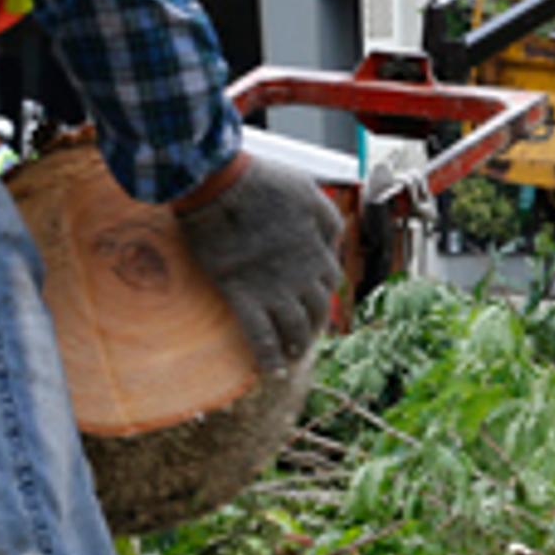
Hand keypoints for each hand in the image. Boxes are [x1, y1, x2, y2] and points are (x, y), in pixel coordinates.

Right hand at [177, 151, 343, 371]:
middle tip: (306, 334)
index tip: (317, 299)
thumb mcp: (310, 192)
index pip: (331, 283)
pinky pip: (260, 336)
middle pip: (318, 312)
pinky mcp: (242, 295)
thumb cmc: (264, 182)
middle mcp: (301, 276)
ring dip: (297, 346)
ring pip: (294, 329)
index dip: (326, 293)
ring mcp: (273, 289)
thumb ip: (326, 219)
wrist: (221, 186)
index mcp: (317, 251)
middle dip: (315, 325)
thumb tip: (334, 241)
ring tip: (293, 356)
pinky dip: (269, 359)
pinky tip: (273, 372)